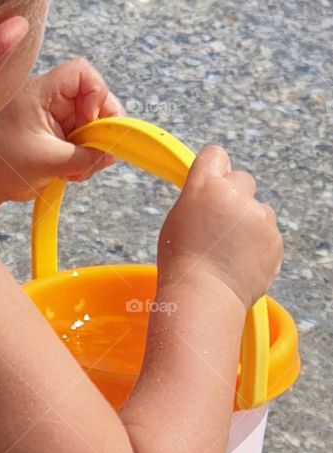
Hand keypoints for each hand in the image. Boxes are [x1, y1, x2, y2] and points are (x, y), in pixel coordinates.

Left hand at [0, 57, 123, 204]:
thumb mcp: (47, 161)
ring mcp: (58, 119)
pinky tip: (71, 174)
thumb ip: (83, 157)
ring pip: (94, 125)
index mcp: (42, 93)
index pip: (82, 72)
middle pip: (95, 100)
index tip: (90, 120)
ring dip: (92, 150)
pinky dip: (85, 159)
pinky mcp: (61, 138)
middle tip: (97, 153)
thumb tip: (112, 154)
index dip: (96, 91)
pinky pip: (86, 143)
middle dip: (99, 129)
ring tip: (76, 171)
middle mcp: (52, 101)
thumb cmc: (2, 165)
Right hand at [158, 145, 282, 309]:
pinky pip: (269, 233)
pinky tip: (240, 261)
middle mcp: (234, 195)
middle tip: (220, 225)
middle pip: (242, 179)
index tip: (214, 182)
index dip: (215, 169)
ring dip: (249, 222)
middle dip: (234, 197)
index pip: (215, 155)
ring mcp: (258, 217)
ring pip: (259, 208)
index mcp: (204, 188)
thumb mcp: (178, 220)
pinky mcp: (274, 238)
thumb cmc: (182, 263)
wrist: (204, 297)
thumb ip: (199, 198)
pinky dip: (259, 245)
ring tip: (230, 250)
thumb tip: (216, 190)